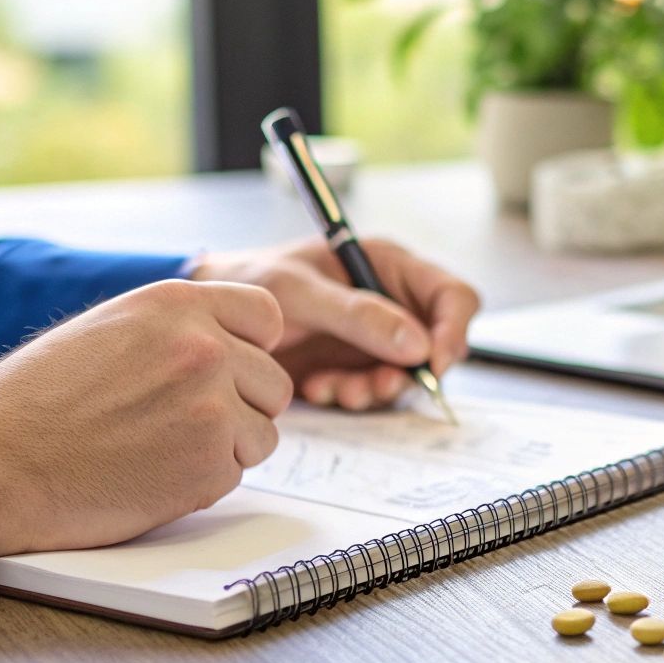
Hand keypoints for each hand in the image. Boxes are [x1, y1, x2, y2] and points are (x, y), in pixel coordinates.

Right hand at [0, 279, 291, 553]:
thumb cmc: (33, 402)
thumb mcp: (108, 329)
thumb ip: (175, 329)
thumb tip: (229, 340)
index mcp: (177, 303)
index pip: (266, 315)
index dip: (251, 347)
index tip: (227, 368)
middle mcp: (204, 346)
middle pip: (273, 381)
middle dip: (241, 405)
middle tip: (181, 423)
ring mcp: (213, 406)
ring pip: (264, 432)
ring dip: (226, 447)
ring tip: (160, 448)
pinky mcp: (210, 465)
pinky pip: (237, 474)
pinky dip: (204, 483)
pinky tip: (150, 475)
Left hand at [190, 238, 480, 410]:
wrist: (211, 316)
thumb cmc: (250, 282)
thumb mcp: (300, 292)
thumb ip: (358, 314)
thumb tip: (418, 345)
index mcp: (386, 266)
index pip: (452, 297)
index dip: (453, 330)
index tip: (432, 362)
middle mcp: (390, 302)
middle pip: (436, 344)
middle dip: (409, 372)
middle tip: (375, 386)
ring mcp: (374, 339)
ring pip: (406, 376)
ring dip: (375, 390)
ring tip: (333, 389)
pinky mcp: (354, 367)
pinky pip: (373, 392)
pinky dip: (350, 396)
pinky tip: (316, 387)